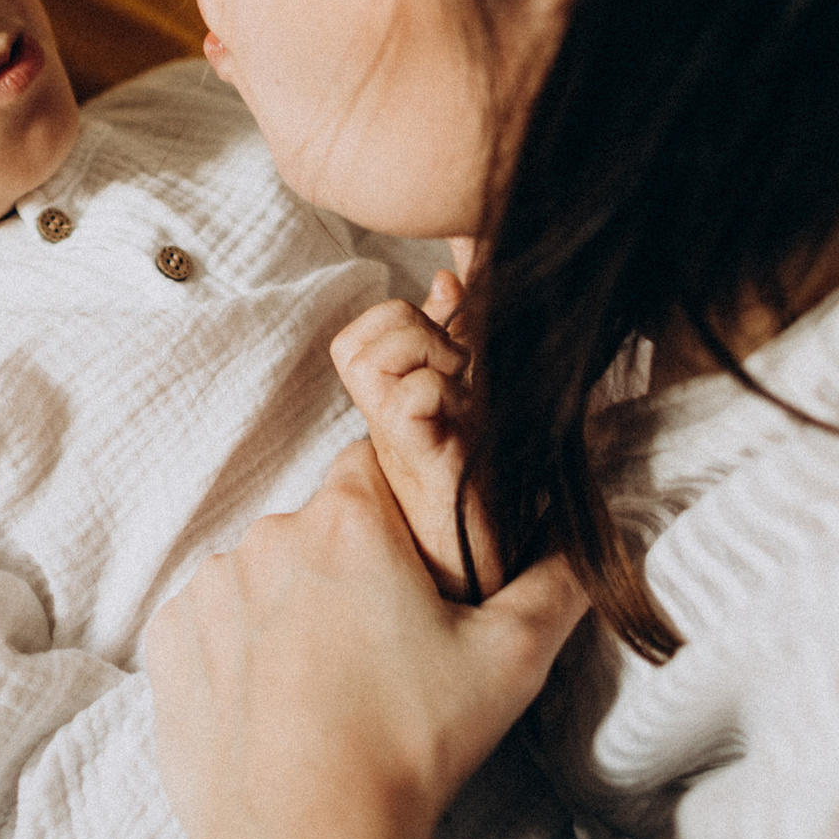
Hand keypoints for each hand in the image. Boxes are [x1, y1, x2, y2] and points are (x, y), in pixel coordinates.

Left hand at [145, 442, 588, 838]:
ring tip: (326, 688)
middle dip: (348, 571)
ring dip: (288, 612)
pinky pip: (210, 627)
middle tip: (384, 647)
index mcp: (347, 520)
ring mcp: (209, 592)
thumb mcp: (512, 661)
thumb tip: (592, 548)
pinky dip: (237, 654)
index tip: (417, 565)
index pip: (375, 466)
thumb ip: (558, 585)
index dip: (402, 510)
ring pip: (262, 578)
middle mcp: (267, 537)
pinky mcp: (170, 647)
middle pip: (319, 529)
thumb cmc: (408, 746)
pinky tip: (275, 705)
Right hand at [332, 272, 499, 599]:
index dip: (404, 315)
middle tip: (457, 363)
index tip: (455, 338)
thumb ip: (453, 339)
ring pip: (369, 356)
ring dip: (424, 353)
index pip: (360, 334)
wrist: (485, 560)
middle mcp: (383, 416)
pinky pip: (409, 396)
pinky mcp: (419, 459)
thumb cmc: (482, 477)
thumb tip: (447, 278)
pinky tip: (465, 413)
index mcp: (392, 399)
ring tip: (458, 383)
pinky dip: (440, 390)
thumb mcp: (471, 392)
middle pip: (354, 340)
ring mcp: (394, 438)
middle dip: (412, 329)